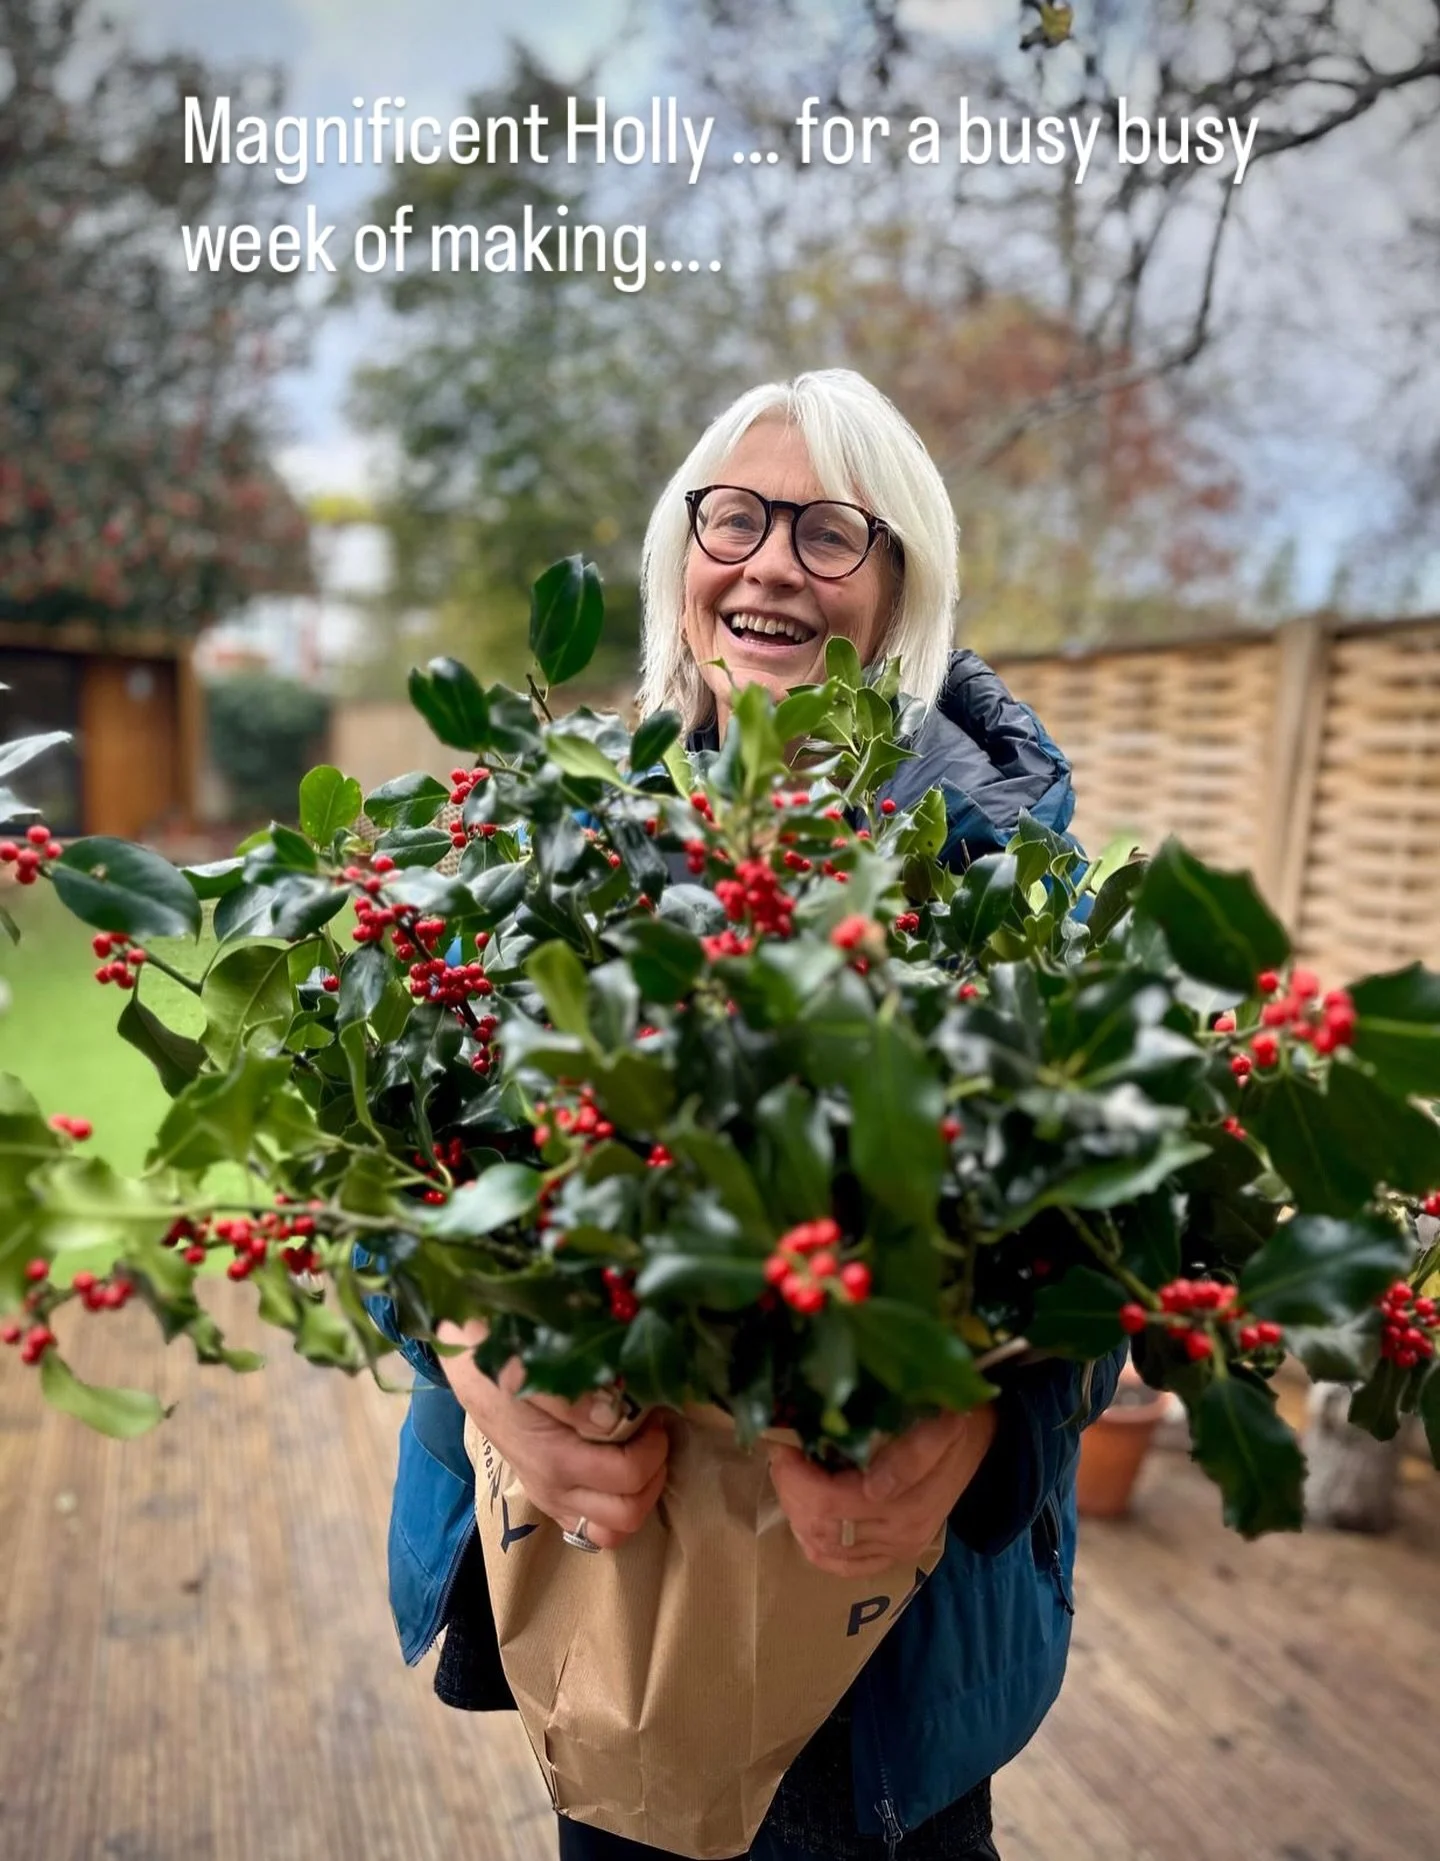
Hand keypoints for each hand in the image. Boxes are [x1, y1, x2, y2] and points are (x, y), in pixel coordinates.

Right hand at [435, 1318, 669, 1550]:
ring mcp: (550, 1498)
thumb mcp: (530, 1365)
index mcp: (554, 1458)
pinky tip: (620, 1467)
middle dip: (653, 1475)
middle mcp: (553, 1488)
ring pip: (611, 1532)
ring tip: (642, 1455)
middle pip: (626, 1515)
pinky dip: (617, 1507)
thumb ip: (569, 1396)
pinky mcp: (548, 1498)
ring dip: (639, 1497)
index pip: (627, 1475)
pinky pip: (591, 1527)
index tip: (655, 1413)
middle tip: (653, 1434)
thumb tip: (610, 1417)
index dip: (654, 1447)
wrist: (470, 1364)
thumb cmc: (503, 1360)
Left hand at [768, 1406, 997, 1576]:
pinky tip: (803, 1522)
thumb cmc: (952, 1420)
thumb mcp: (940, 1423)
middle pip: (822, 1526)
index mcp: (909, 1503)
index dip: (795, 1477)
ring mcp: (898, 1548)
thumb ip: (912, 1453)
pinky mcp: (897, 1554)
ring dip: (797, 1513)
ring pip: (826, 1546)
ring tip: (791, 1478)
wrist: (978, 1437)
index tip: (782, 1444)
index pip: (829, 1503)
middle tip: (782, 1456)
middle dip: (791, 1491)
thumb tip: (873, 1487)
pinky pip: (845, 1566)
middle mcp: (901, 1533)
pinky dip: (816, 1548)